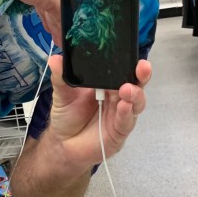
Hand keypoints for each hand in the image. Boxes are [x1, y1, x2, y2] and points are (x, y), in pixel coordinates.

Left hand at [47, 54, 151, 168]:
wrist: (62, 144)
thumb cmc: (66, 116)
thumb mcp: (62, 94)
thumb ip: (61, 78)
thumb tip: (56, 59)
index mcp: (107, 84)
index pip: (122, 70)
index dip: (129, 62)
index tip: (131, 52)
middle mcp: (117, 97)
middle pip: (135, 84)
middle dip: (140, 75)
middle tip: (141, 67)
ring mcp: (120, 114)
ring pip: (135, 102)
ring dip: (135, 94)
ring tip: (127, 89)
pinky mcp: (119, 131)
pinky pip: (126, 121)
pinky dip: (126, 113)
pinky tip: (124, 106)